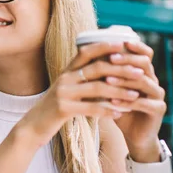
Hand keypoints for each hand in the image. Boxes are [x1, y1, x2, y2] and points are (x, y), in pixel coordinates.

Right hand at [17, 41, 145, 146]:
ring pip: (97, 88)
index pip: (87, 52)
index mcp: (66, 71)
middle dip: (121, 70)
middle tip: (140, 73)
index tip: (125, 46)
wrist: (32, 127)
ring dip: (119, 92)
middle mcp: (64, 79)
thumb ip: (82, 81)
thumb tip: (106, 72)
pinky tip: (120, 113)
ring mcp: (62, 93)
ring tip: (136, 95)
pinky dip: (108, 110)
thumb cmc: (54, 109)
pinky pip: (91, 108)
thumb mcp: (66, 91)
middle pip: (97, 68)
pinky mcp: (62, 109)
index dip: (106, 47)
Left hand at [105, 41, 166, 160]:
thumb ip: (105, 73)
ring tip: (107, 80)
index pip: (144, 54)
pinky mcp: (158, 109)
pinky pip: (144, 103)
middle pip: (144, 64)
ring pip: (144, 82)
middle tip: (111, 58)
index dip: (135, 47)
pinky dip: (127, 101)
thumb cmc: (119, 108)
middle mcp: (154, 81)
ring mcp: (158, 95)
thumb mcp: (110, 89)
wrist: (134, 134)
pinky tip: (113, 102)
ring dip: (125, 80)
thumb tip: (85, 53)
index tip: (120, 42)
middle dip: (127, 60)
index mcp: (144, 73)